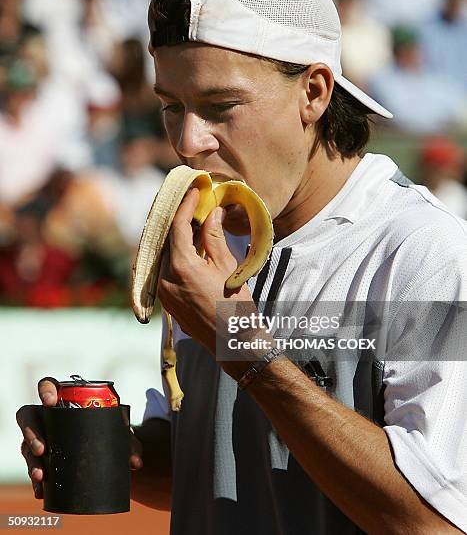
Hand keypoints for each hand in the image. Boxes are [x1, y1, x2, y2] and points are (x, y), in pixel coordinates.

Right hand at [16, 377, 142, 499]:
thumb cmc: (109, 428)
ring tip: (41, 475)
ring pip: (26, 444)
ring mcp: (41, 436)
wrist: (106, 448)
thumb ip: (129, 442)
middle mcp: (47, 416)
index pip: (48, 385)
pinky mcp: (41, 457)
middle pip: (28, 417)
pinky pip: (33, 466)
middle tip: (43, 449)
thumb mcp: (119, 430)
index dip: (45, 389)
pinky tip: (40, 490)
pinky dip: (36, 480)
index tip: (50, 401)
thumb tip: (136, 462)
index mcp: (65, 398)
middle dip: (32, 432)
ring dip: (31, 461)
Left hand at [157, 188, 253, 353]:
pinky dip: (177, 257)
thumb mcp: (227, 267)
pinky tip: (192, 250)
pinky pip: (166, 271)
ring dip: (179, 240)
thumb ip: (215, 237)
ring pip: (166, 255)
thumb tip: (212, 213)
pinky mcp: (166, 302)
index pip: (178, 227)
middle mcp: (165, 279)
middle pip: (168, 240)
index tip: (194, 191)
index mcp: (181, 268)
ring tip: (196, 227)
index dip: (186, 206)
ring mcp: (163, 292)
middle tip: (195, 206)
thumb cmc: (236, 307)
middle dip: (181, 222)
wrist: (234, 344)